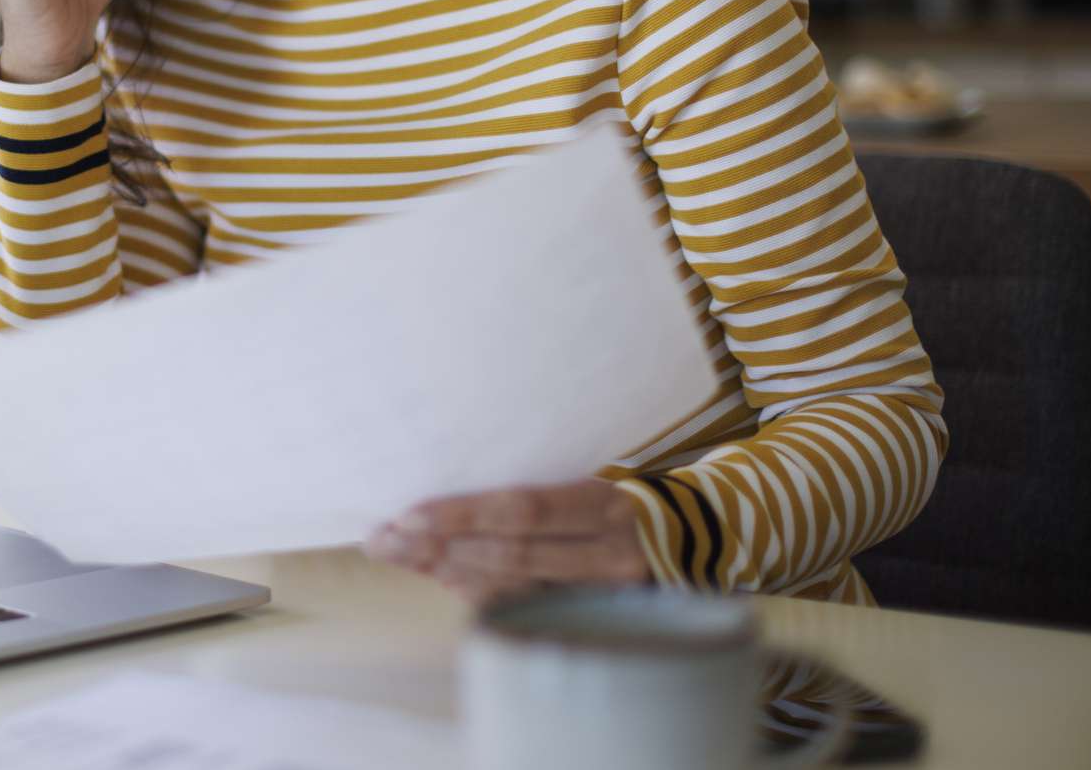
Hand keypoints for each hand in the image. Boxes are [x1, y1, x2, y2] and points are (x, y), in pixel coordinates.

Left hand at [362, 479, 649, 603]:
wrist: (708, 535)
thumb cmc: (631, 492)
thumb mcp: (600, 475)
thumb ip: (543, 487)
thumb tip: (457, 477)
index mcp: (606, 504)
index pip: (524, 510)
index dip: (464, 515)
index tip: (409, 513)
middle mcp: (608, 553)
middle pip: (509, 554)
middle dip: (438, 547)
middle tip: (382, 538)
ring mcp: (601, 593)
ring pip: (511, 586)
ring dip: (444, 570)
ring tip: (395, 554)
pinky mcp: (594, 616)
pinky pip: (524, 605)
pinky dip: (476, 591)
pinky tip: (438, 577)